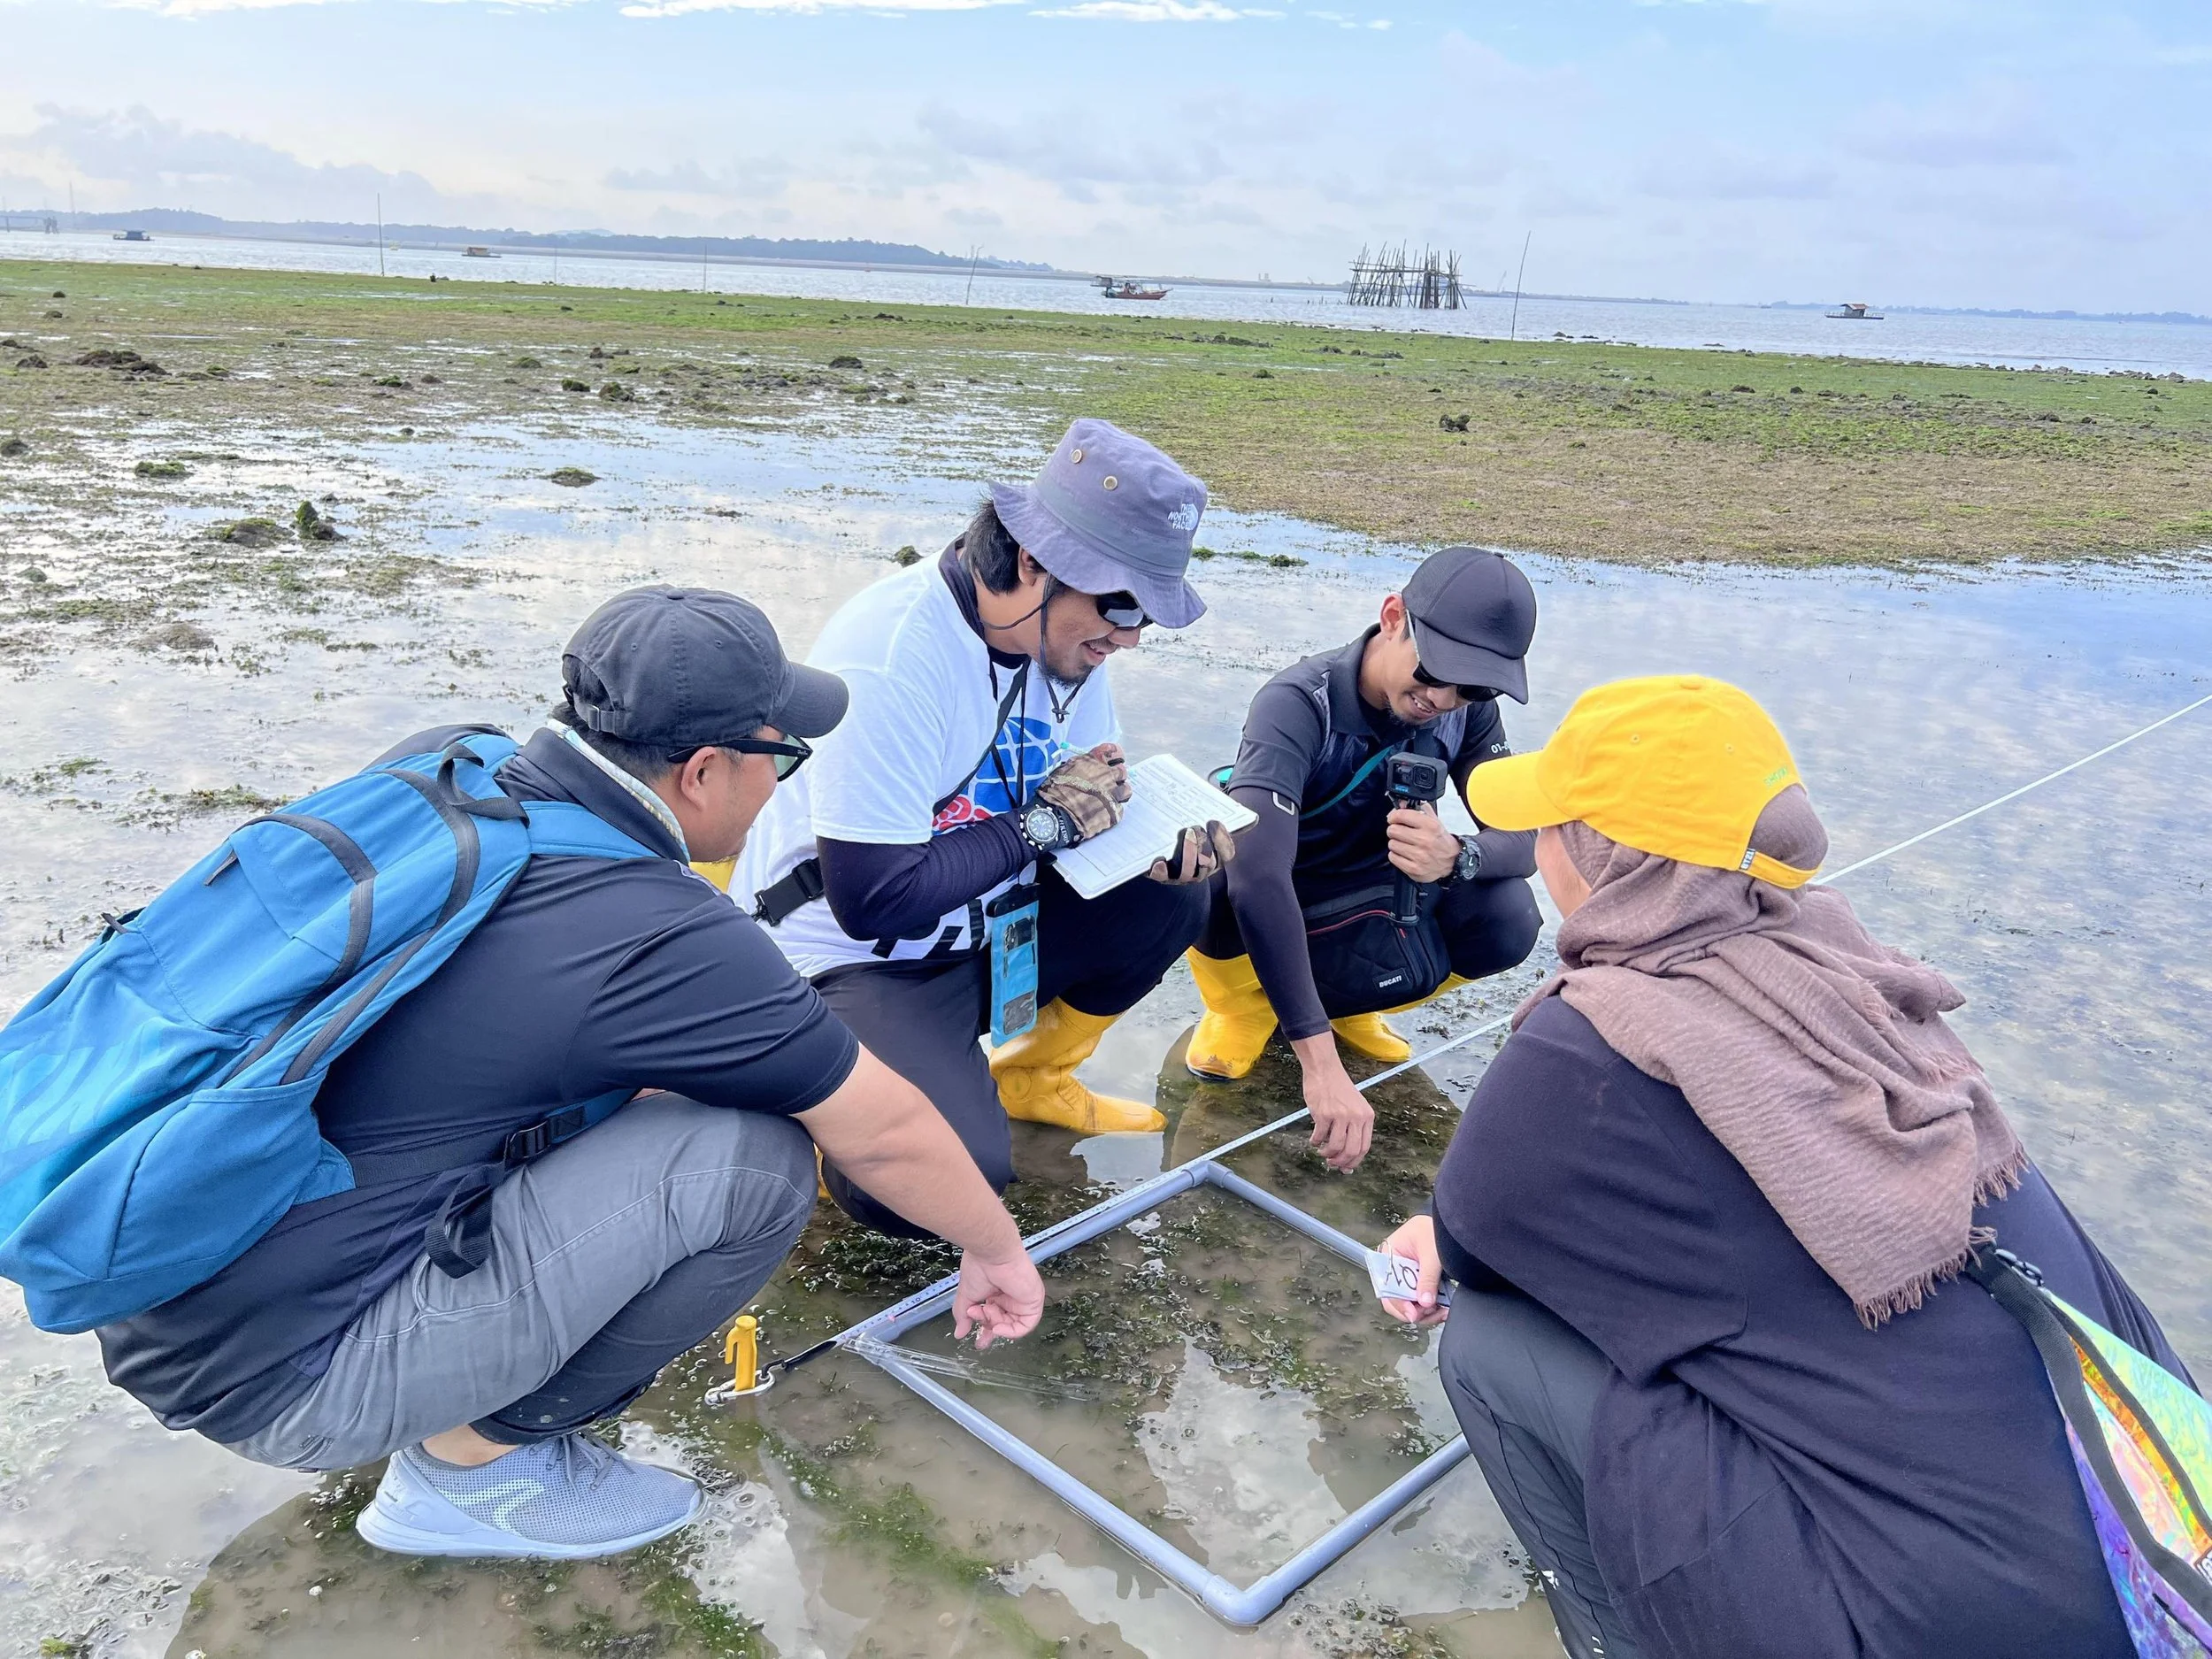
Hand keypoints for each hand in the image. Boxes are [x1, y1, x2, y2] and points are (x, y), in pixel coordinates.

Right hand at [953, 1248, 1044, 1349]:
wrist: (992, 1253)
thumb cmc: (979, 1267)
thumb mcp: (967, 1296)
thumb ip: (963, 1316)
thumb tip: (959, 1333)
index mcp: (997, 1293)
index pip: (995, 1317)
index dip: (986, 1330)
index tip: (978, 1341)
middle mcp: (1011, 1296)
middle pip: (1004, 1323)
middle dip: (989, 1329)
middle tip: (980, 1337)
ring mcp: (1023, 1299)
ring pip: (1012, 1324)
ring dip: (995, 1323)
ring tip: (985, 1312)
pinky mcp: (1033, 1301)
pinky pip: (1026, 1325)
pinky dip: (1011, 1331)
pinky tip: (998, 1327)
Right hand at [1036, 744, 1129, 841]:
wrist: (1056, 815)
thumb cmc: (1055, 790)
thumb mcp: (1064, 769)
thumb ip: (1080, 765)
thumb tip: (1085, 767)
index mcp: (1095, 761)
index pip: (1114, 752)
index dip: (1114, 757)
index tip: (1112, 761)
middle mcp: (1108, 775)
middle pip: (1122, 772)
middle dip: (1116, 777)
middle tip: (1107, 784)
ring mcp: (1113, 793)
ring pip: (1126, 790)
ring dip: (1119, 793)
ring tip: (1109, 799)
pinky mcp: (1115, 811)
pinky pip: (1119, 808)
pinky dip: (1112, 810)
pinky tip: (1102, 813)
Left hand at [1148, 819, 1237, 883]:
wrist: (1164, 849)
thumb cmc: (1191, 838)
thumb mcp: (1208, 831)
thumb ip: (1223, 826)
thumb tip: (1254, 820)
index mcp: (1215, 859)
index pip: (1226, 853)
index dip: (1221, 839)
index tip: (1211, 822)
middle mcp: (1201, 871)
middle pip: (1207, 863)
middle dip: (1202, 844)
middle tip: (1194, 828)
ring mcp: (1182, 876)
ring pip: (1187, 872)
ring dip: (1186, 854)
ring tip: (1182, 834)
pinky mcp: (1163, 876)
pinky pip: (1163, 877)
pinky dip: (1161, 871)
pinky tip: (1159, 861)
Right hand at [1292, 1035, 1373, 1171]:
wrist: (1324, 1070)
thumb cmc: (1337, 1088)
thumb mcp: (1355, 1106)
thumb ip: (1354, 1127)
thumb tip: (1347, 1155)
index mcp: (1367, 1116)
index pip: (1364, 1147)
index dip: (1354, 1161)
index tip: (1346, 1167)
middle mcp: (1356, 1117)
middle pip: (1352, 1150)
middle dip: (1341, 1162)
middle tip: (1332, 1163)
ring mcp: (1340, 1115)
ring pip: (1336, 1146)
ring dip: (1327, 1154)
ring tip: (1321, 1151)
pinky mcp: (1324, 1114)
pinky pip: (1319, 1136)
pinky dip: (1315, 1142)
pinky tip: (1313, 1140)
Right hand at [1377, 1215, 1448, 1325]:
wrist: (1450, 1222)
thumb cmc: (1435, 1229)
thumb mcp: (1432, 1253)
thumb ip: (1428, 1278)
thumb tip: (1425, 1302)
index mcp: (1387, 1256)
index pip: (1386, 1286)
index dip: (1399, 1303)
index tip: (1414, 1313)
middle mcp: (1393, 1269)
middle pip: (1396, 1300)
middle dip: (1415, 1311)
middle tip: (1433, 1312)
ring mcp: (1406, 1278)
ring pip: (1409, 1305)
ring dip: (1426, 1313)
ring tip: (1442, 1311)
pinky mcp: (1419, 1283)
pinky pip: (1420, 1302)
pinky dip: (1431, 1309)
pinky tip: (1443, 1308)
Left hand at [1386, 803, 1459, 883]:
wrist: (1452, 861)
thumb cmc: (1441, 841)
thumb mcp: (1435, 822)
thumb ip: (1420, 811)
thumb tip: (1402, 804)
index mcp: (1430, 826)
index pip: (1401, 815)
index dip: (1394, 816)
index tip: (1393, 818)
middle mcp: (1424, 840)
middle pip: (1393, 830)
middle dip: (1394, 830)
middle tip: (1399, 832)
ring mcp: (1419, 856)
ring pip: (1392, 844)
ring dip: (1395, 843)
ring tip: (1404, 844)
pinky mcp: (1414, 869)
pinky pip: (1393, 858)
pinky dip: (1396, 855)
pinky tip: (1404, 854)